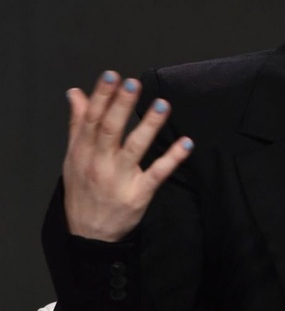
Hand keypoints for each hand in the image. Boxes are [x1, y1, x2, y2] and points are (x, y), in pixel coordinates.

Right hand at [62, 70, 193, 241]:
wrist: (89, 235)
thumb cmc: (82, 191)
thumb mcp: (73, 157)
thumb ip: (77, 124)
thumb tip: (75, 93)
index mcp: (82, 151)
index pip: (91, 119)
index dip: (101, 96)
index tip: (112, 75)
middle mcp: (99, 163)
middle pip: (110, 129)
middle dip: (121, 106)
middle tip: (133, 84)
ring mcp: (120, 180)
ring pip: (135, 149)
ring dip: (149, 126)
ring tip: (162, 105)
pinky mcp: (139, 195)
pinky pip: (157, 174)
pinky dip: (172, 158)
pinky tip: (185, 143)